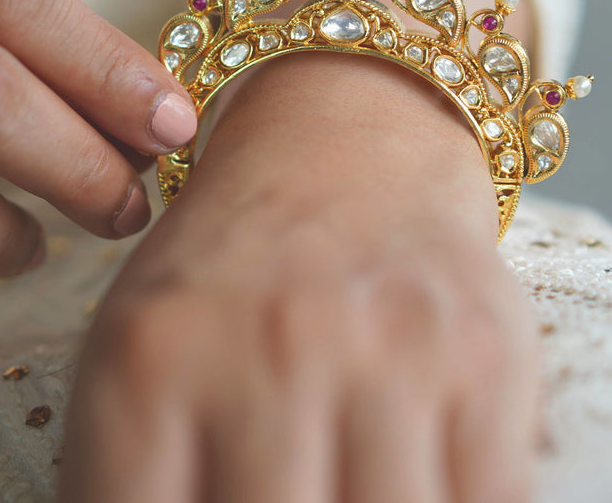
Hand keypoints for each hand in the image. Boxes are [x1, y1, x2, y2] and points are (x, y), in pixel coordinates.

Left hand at [62, 54, 538, 501]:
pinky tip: (409, 488)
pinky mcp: (485, 366)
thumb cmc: (232, 270)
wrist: (350, 143)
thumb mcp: (135, 357)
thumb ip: (126, 478)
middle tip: (270, 495)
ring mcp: (388, 358)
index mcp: (149, 362)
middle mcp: (271, 352)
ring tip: (336, 491)